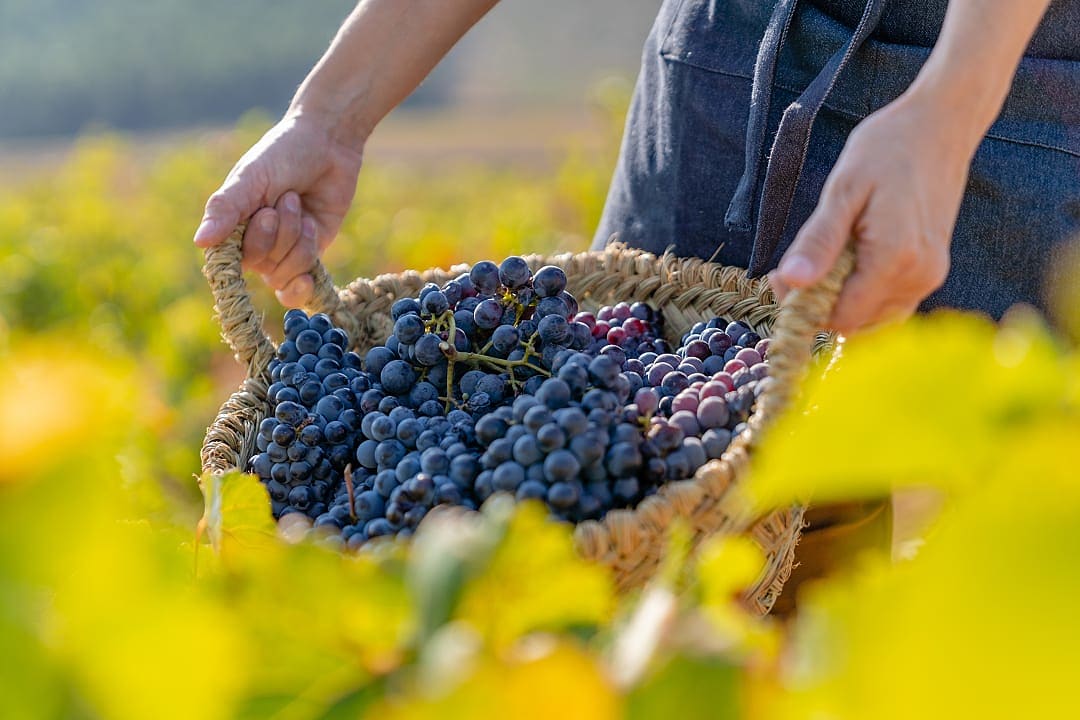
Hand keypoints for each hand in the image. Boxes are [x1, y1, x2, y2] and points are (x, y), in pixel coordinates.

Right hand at [193, 114, 363, 306]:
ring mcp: (283, 252)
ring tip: (301, 205)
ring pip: (284, 273)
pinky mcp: (310, 254)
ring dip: (298, 238)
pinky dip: (304, 277)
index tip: (265, 213)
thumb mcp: (250, 178)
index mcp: (232, 226)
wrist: (327, 144)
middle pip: (261, 264)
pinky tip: (308, 273)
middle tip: (289, 197)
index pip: (228, 261)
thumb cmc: (282, 155)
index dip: (249, 244)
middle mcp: (255, 243)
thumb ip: (225, 208)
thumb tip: (200, 242)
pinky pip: (301, 281)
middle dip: (279, 231)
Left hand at [769, 90, 978, 332]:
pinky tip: (849, 260)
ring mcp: (929, 276)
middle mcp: (919, 277)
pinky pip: (888, 304)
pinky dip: (861, 293)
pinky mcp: (931, 270)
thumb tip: (791, 281)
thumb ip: (819, 240)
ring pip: (870, 319)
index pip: (839, 317)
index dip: (802, 306)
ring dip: (838, 299)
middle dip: (817, 304)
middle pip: (853, 323)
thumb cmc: (888, 148)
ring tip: (825, 256)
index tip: (779, 274)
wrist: (940, 126)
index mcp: (895, 259)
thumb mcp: (842, 189)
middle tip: (796, 264)